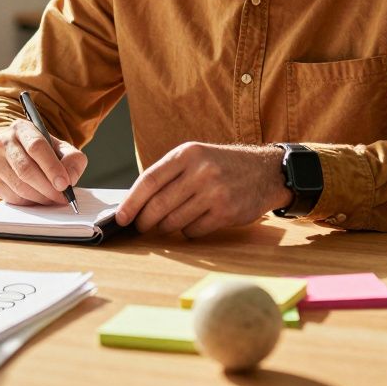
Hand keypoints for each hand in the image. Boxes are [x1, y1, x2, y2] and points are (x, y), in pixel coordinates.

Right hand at [0, 119, 86, 204]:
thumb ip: (72, 160)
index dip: (52, 167)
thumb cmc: (43, 152)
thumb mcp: (62, 149)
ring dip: (40, 197)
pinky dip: (29, 202)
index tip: (64, 184)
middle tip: (62, 197)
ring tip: (53, 198)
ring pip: (19, 185)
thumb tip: (69, 178)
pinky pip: (12, 197)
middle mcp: (4, 142)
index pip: (36, 146)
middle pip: (26, 169)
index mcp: (22, 128)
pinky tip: (38, 198)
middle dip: (47, 187)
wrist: (19, 154)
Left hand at [115, 143, 291, 237]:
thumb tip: (135, 202)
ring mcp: (214, 193)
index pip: (148, 181)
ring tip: (169, 223)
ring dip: (166, 227)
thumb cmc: (222, 166)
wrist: (265, 171)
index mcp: (187, 154)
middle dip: (144, 221)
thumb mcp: (196, 157)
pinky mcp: (225, 212)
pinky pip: (193, 231)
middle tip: (141, 226)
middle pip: (157, 205)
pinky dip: (187, 231)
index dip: (131, 202)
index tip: (121, 217)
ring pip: (173, 221)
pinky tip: (194, 222)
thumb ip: (168, 175)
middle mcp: (200, 171)